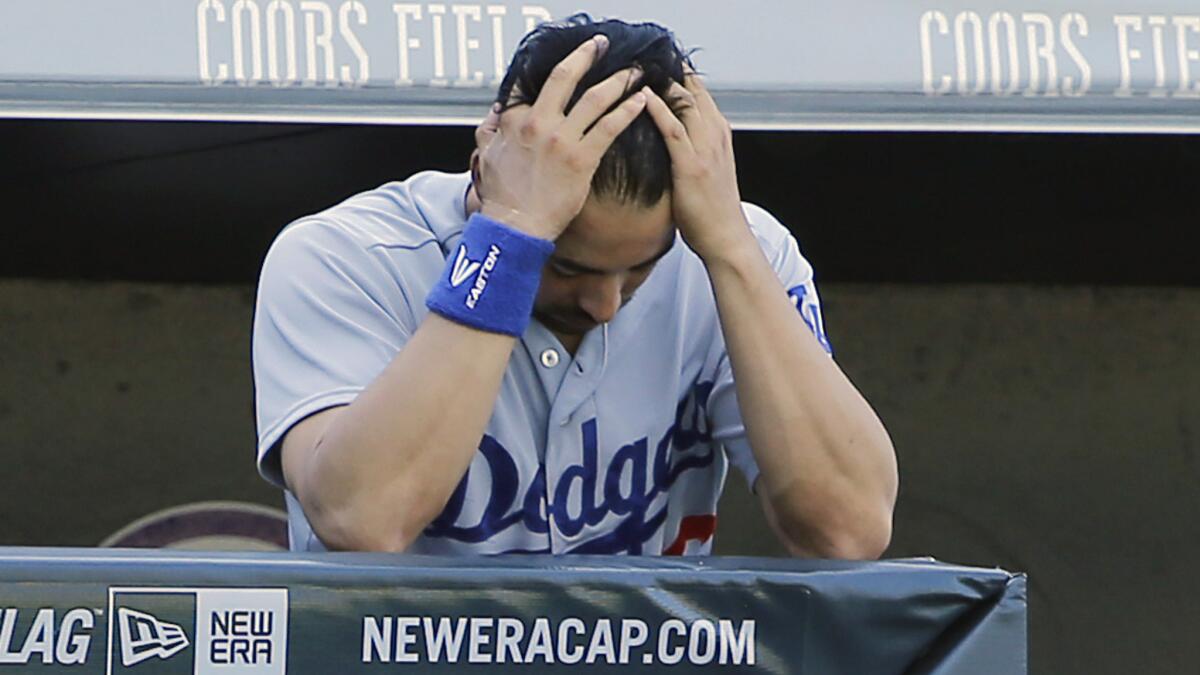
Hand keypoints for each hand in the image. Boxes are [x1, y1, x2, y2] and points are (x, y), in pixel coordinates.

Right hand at [476, 35, 647, 240]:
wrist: (515, 227)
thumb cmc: (501, 198)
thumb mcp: (485, 156)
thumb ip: (489, 130)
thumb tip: (495, 113)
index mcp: (515, 120)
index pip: (531, 83)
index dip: (550, 70)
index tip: (568, 63)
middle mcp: (539, 123)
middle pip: (565, 77)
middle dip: (587, 56)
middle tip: (601, 46)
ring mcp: (562, 139)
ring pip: (594, 99)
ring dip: (617, 81)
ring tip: (634, 72)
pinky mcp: (582, 159)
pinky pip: (610, 127)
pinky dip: (627, 111)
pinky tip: (640, 102)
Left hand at [643, 69, 753, 259]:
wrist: (727, 236)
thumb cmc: (713, 209)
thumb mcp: (708, 169)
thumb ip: (693, 149)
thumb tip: (670, 138)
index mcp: (719, 134)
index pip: (700, 92)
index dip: (680, 75)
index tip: (658, 63)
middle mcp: (715, 135)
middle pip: (692, 89)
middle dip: (669, 71)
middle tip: (644, 57)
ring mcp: (705, 149)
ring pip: (684, 102)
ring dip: (661, 83)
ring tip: (639, 67)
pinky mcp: (691, 165)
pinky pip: (672, 129)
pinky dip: (658, 109)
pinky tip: (643, 97)